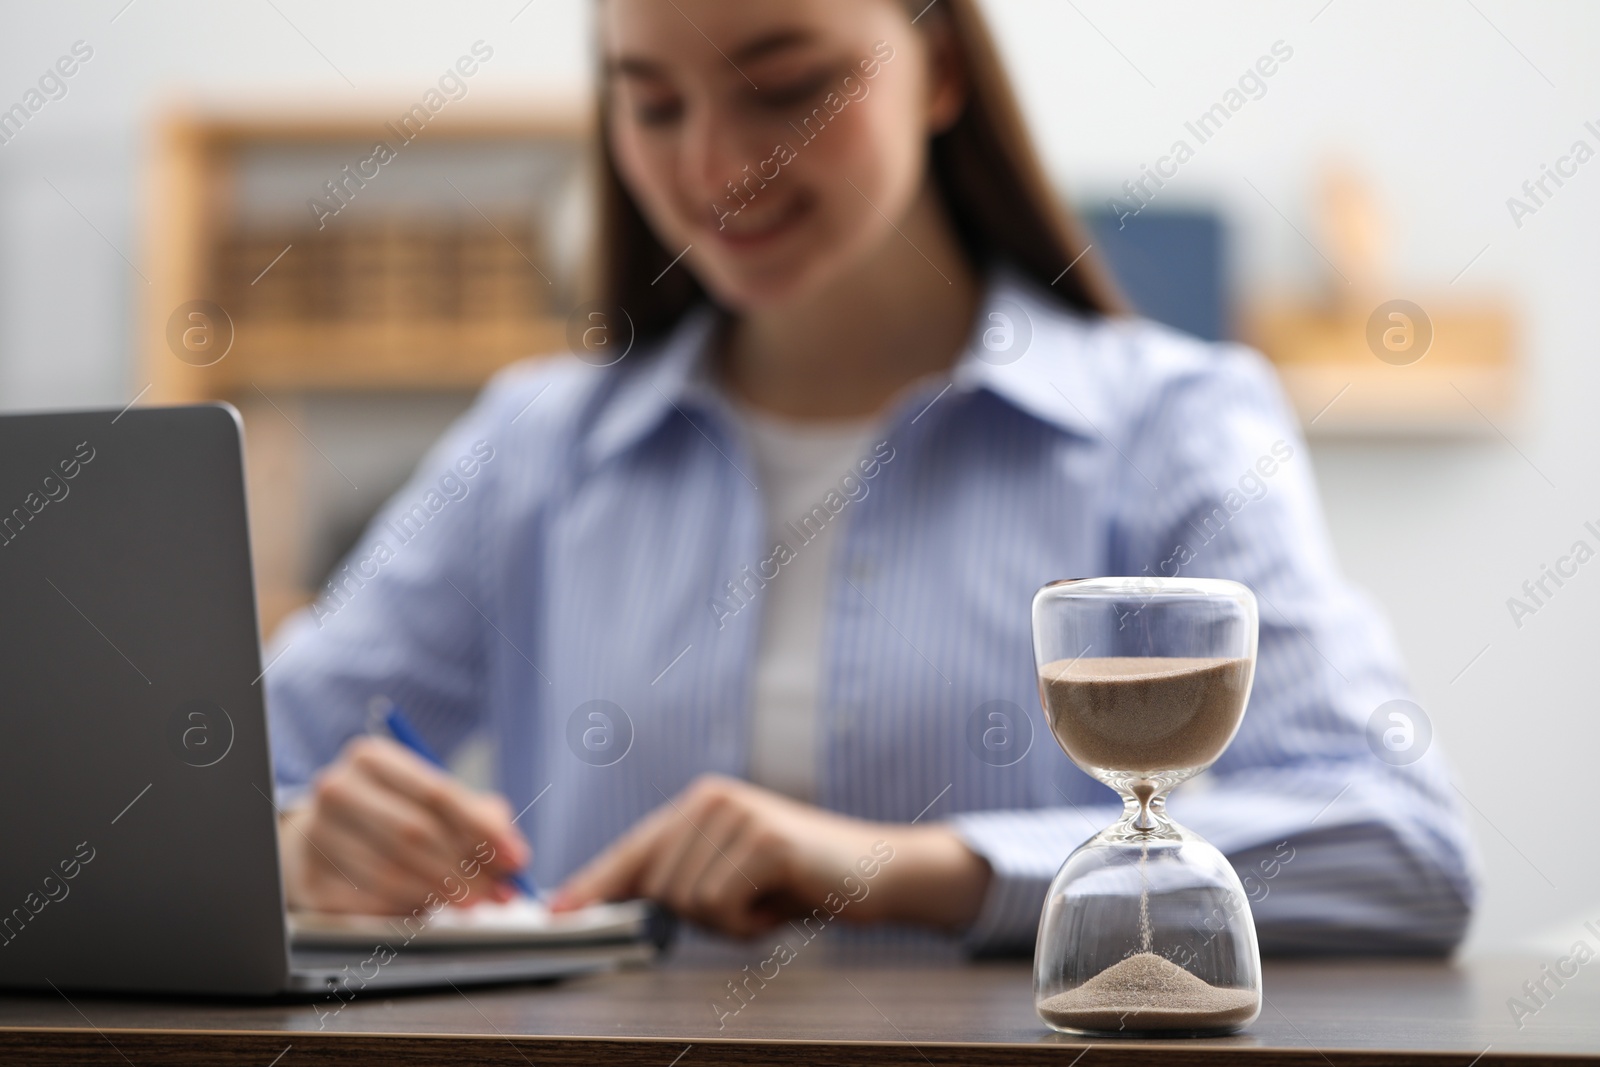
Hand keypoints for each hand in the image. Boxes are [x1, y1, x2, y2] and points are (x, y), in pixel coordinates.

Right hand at [279, 736, 530, 914]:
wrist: (323, 836)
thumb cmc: (392, 812)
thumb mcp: (432, 797)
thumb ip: (477, 816)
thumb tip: (511, 853)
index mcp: (370, 758)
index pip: (436, 793)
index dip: (482, 829)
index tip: (516, 857)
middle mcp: (337, 790)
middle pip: (414, 834)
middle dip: (467, 868)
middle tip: (500, 891)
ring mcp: (316, 836)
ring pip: (392, 872)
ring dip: (443, 894)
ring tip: (474, 901)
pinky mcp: (310, 881)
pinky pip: (370, 903)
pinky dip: (408, 909)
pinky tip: (431, 907)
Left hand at [549, 774, 990, 937]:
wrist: (874, 870)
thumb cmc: (798, 881)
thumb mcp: (732, 875)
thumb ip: (681, 882)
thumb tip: (617, 910)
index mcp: (698, 804)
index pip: (633, 850)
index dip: (594, 885)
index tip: (558, 912)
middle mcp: (710, 799)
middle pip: (658, 889)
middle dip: (700, 919)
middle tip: (751, 907)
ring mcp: (736, 815)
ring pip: (687, 903)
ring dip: (728, 923)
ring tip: (768, 901)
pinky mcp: (762, 840)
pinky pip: (720, 907)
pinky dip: (748, 924)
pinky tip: (779, 903)